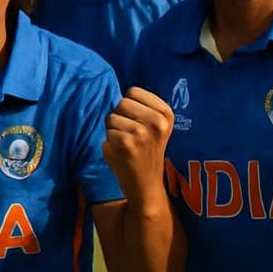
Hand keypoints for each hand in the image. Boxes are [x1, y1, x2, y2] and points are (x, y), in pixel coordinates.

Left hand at [102, 86, 173, 207]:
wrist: (146, 185)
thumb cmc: (144, 151)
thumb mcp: (153, 126)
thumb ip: (141, 107)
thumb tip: (112, 86)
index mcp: (166, 113)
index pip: (132, 91)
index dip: (129, 107)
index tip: (139, 123)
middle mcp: (157, 121)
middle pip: (121, 102)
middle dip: (120, 117)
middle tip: (131, 137)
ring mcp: (143, 132)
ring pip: (111, 117)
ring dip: (113, 131)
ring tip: (126, 146)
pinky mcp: (128, 143)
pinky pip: (107, 132)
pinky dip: (109, 143)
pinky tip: (122, 153)